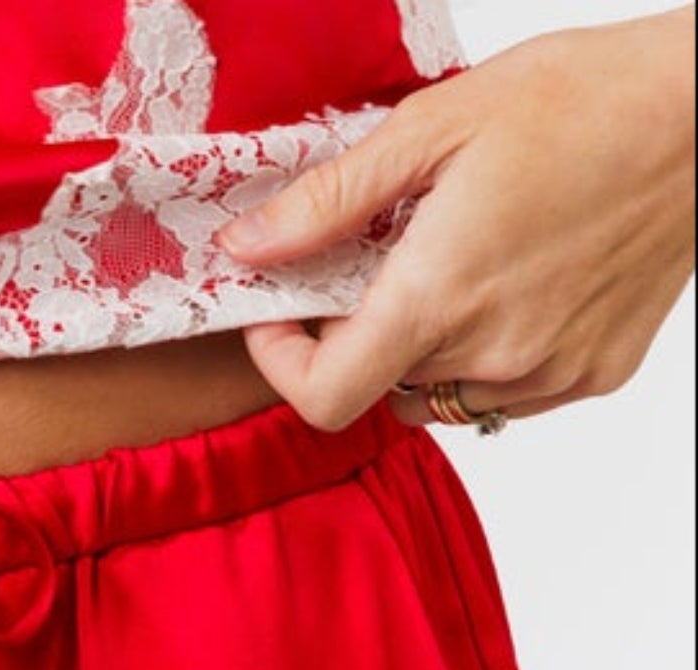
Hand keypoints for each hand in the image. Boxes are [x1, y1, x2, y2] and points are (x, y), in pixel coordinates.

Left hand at [215, 7, 695, 430]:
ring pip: (438, 395)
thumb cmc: (583, 100)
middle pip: (379, 386)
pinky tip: (509, 284)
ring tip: (450, 265)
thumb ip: (329, 201)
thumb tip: (249, 248)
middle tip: (376, 259)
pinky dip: (483, 356)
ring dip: (420, 351)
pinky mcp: (590, 374)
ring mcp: (545, 373)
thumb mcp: (434, 126)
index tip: (283, 316)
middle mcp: (492, 354)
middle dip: (356, 334)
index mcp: (441, 296)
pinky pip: (504, 393)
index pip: (324, 398)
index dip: (285, 366)